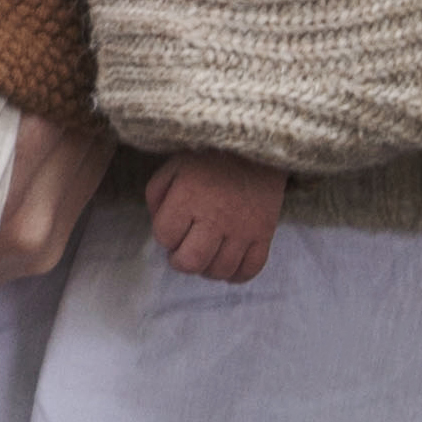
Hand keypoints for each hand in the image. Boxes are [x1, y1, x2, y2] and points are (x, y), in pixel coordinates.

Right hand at [0, 21, 106, 325]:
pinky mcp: (44, 247)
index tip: (27, 10)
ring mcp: (40, 245)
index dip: (41, 60)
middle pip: (80, 134)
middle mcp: (22, 233)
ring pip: (89, 155)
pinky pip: (82, 179)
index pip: (44, 122)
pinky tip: (50, 93)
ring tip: (49, 45)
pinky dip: (75, 134)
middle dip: (65, 73)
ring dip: (74, 101)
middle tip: (46, 15)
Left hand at [148, 150, 286, 284]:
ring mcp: (242, 228)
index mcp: (188, 197)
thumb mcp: (173, 167)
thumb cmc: (208, 157)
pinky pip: (250, 269)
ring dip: (207, 269)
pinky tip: (228, 264)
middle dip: (181, 261)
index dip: (164, 236)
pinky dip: (236, 275)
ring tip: (206, 254)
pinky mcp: (265, 233)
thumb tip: (159, 225)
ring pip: (220, 270)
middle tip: (184, 251)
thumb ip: (157, 195)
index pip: (165, 236)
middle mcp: (215, 217)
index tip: (172, 229)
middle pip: (191, 262)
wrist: (256, 146)